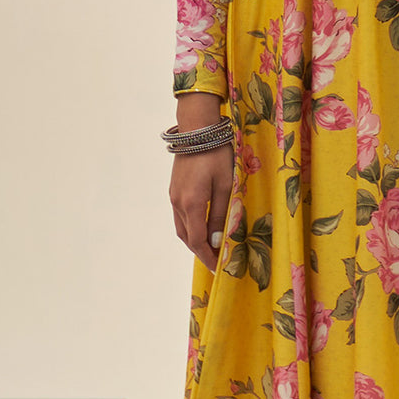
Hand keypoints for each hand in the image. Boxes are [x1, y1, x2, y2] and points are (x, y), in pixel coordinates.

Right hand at [169, 144, 234, 270]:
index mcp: (191, 203)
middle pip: (187, 237)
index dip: (207, 256)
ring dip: (195, 240)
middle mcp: (178, 202)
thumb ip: (220, 214)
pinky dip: (191, 226)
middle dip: (201, 251)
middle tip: (216, 261)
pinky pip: (181, 216)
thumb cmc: (216, 154)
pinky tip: (203, 227)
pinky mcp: (174, 189)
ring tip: (211, 247)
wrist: (197, 130)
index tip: (217, 268)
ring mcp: (173, 196)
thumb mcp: (225, 185)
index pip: (197, 240)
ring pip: (182, 227)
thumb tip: (217, 240)